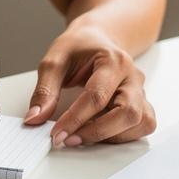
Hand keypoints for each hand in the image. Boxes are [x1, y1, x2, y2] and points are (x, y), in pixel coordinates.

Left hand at [23, 24, 155, 146]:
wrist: (97, 38)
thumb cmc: (79, 47)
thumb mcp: (55, 60)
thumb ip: (44, 90)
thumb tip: (35, 118)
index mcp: (113, 60)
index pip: (97, 96)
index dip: (75, 119)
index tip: (57, 134)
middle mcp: (132, 76)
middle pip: (128, 113)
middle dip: (97, 132)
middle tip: (69, 139)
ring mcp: (140, 91)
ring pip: (141, 122)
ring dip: (112, 136)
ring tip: (83, 135)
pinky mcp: (142, 104)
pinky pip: (143, 125)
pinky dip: (123, 135)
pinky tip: (101, 132)